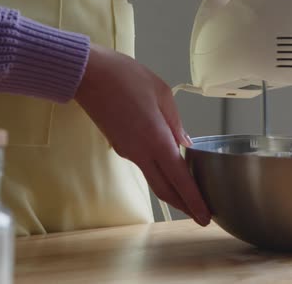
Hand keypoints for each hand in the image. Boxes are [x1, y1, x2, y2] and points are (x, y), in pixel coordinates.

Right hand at [75, 43, 210, 225]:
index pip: (179, 179)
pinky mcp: (119, 146)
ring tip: (191, 194)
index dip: (194, 201)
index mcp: (155, 140)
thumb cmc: (124, 77)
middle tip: (201, 216)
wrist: (87, 74)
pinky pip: (144, 164)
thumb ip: (175, 123)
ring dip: (173, 190)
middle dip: (184, 206)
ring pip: (154, 179)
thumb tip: (184, 143)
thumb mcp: (162, 93)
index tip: (205, 216)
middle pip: (165, 189)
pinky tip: (170, 167)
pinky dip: (160, 172)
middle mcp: (140, 152)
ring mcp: (127, 151)